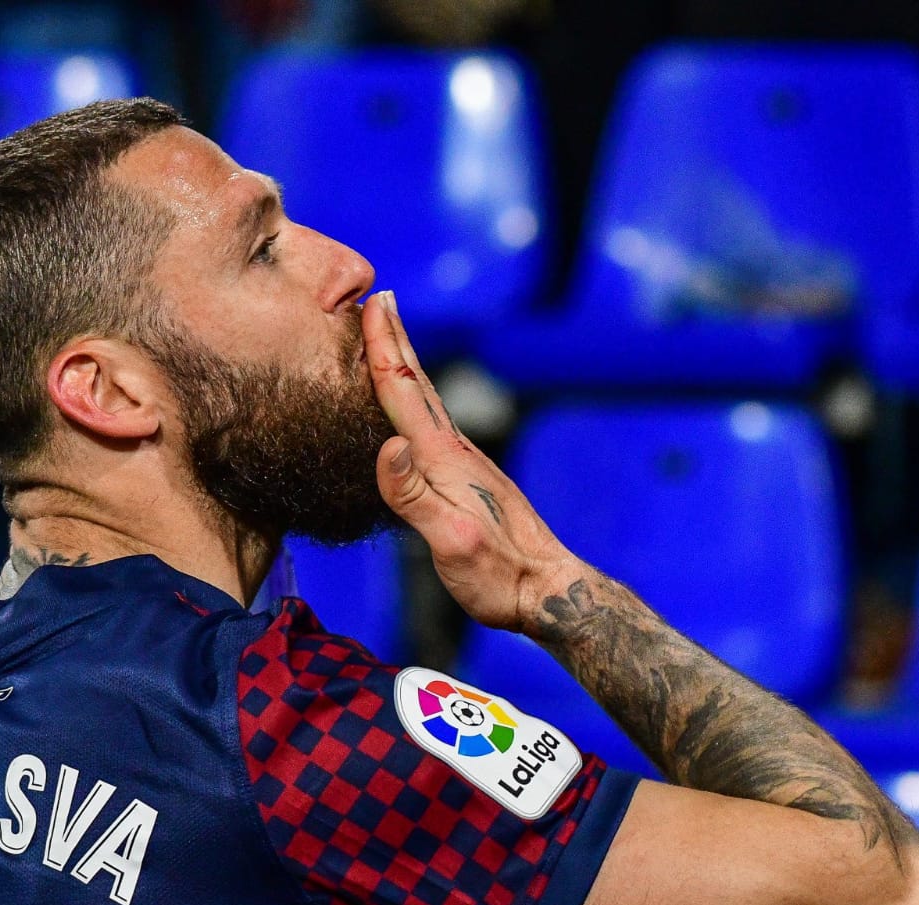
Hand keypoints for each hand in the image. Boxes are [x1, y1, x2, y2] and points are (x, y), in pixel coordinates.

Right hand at [364, 291, 580, 631]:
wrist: (548, 592)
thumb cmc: (498, 576)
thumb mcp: (450, 542)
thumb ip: (415, 496)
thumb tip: (387, 446)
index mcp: (444, 460)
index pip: (404, 393)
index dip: (383, 348)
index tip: (370, 303)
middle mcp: (455, 452)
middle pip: (418, 385)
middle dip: (395, 340)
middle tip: (379, 298)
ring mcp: (465, 465)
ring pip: (426, 403)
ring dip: (405, 366)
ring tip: (389, 342)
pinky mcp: (468, 481)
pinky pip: (431, 426)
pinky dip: (414, 402)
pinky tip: (413, 411)